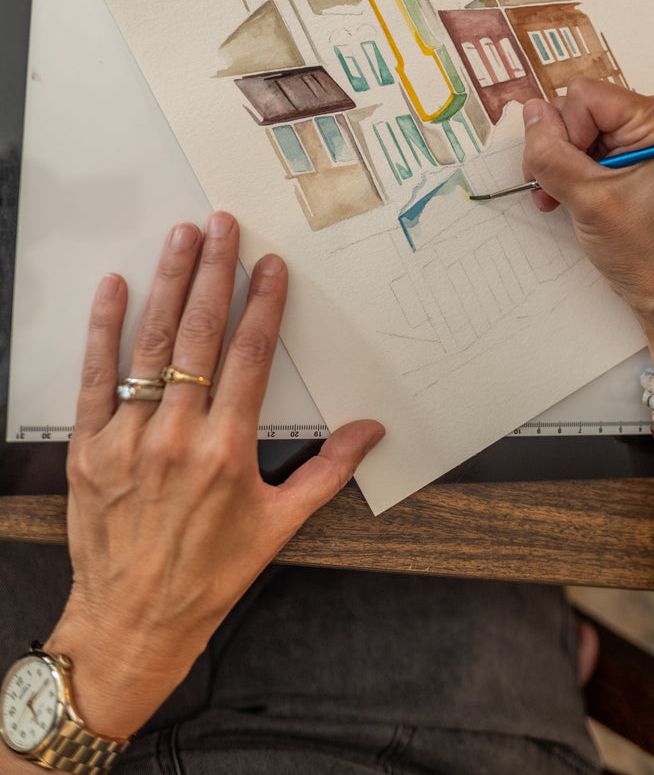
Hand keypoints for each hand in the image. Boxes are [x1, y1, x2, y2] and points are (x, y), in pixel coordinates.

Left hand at [45, 213, 383, 739]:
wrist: (133, 622)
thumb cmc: (209, 575)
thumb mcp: (278, 526)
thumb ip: (327, 472)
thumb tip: (371, 431)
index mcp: (228, 452)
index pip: (250, 358)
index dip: (263, 304)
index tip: (271, 264)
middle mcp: (178, 437)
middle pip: (201, 337)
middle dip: (216, 273)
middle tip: (226, 226)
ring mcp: (129, 440)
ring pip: (150, 345)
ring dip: (169, 285)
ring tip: (182, 237)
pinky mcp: (88, 448)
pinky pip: (94, 378)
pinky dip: (103, 330)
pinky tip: (114, 286)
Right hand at [521, 78, 653, 330]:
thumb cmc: (645, 250)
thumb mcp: (587, 199)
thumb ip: (552, 154)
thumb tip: (530, 114)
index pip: (585, 95)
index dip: (567, 132)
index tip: (574, 173)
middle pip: (577, 107)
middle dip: (559, 147)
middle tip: (559, 186)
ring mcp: (641, 135)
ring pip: (574, 126)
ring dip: (559, 162)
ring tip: (559, 195)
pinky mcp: (629, 151)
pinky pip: (583, 142)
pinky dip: (568, 167)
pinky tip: (564, 193)